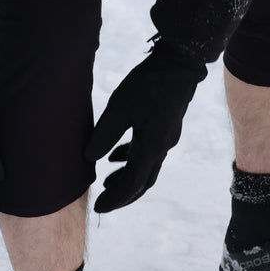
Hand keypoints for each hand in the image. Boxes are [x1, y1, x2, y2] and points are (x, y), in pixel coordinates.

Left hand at [85, 41, 207, 212]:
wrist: (179, 63)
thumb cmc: (149, 83)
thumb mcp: (119, 107)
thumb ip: (104, 135)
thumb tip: (89, 158)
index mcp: (153, 146)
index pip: (133, 183)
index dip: (115, 198)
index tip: (98, 207)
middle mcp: (162, 147)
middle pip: (142, 181)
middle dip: (122, 194)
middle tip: (102, 202)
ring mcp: (166, 137)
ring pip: (145, 167)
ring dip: (126, 177)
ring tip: (105, 181)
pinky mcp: (164, 127)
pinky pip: (147, 151)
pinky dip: (131, 158)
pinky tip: (115, 156)